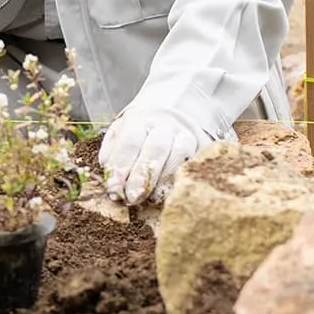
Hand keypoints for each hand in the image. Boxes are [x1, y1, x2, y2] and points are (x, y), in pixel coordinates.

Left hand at [98, 107, 215, 205]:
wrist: (172, 114)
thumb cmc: (140, 131)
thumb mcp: (120, 133)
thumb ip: (112, 152)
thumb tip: (110, 175)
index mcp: (139, 120)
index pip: (129, 142)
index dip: (121, 166)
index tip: (113, 189)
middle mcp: (165, 125)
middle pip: (155, 150)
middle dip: (142, 177)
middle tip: (132, 199)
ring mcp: (187, 136)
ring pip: (179, 157)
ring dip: (164, 181)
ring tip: (152, 199)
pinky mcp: (203, 148)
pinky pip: (195, 165)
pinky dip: (184, 181)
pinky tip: (174, 196)